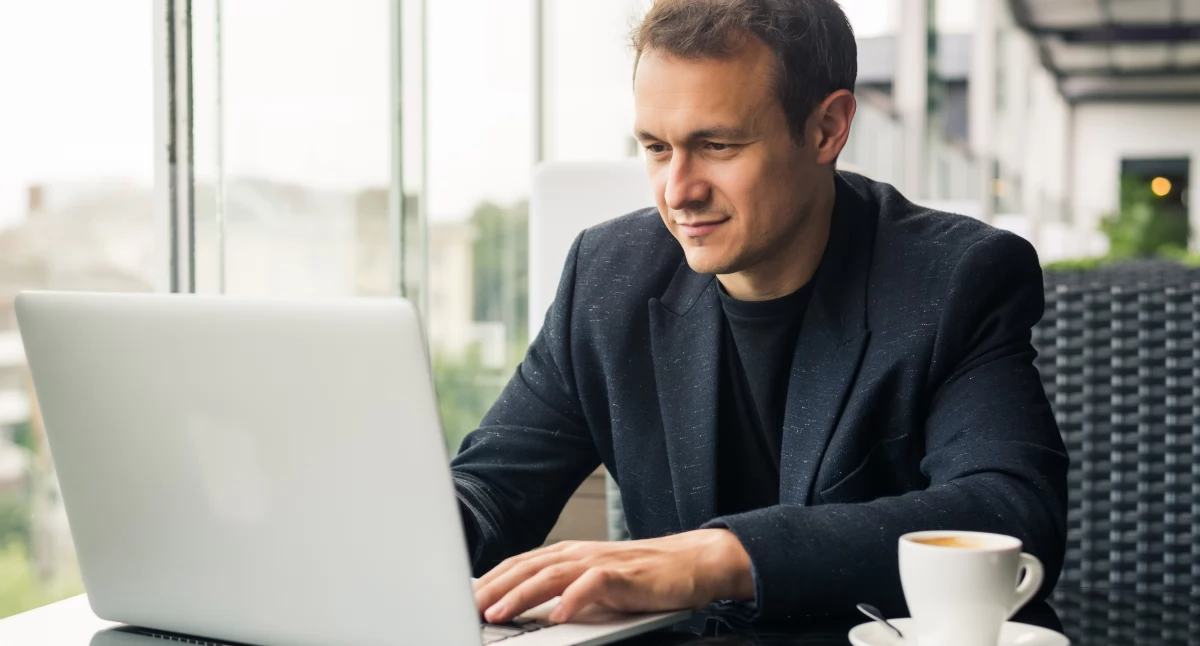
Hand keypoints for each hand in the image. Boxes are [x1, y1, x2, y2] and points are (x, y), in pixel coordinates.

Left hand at [473, 529, 753, 623]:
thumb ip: (560, 591)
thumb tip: (520, 611)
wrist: (689, 564)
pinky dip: (573, 600)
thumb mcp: (591, 583)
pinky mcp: (622, 575)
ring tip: (498, 614)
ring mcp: (598, 562)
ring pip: (550, 576)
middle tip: (466, 609)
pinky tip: (559, 616)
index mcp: (566, 555)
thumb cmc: (640, 578)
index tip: (462, 600)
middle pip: (525, 569)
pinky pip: (592, 585)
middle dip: (493, 590)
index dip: (488, 582)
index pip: (517, 566)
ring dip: (520, 596)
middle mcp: (576, 554)